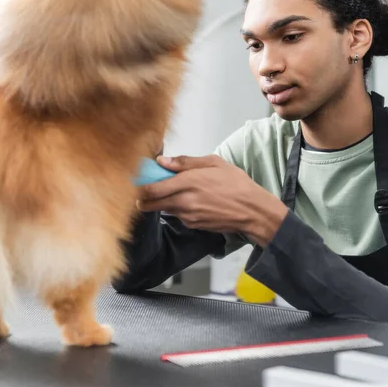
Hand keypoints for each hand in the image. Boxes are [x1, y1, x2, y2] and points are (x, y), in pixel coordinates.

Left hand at [137, 155, 287, 247]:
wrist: (252, 211)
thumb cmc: (236, 184)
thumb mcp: (214, 163)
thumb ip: (185, 162)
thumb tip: (162, 161)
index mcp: (188, 182)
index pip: (152, 189)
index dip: (138, 187)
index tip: (134, 182)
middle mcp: (184, 202)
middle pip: (150, 204)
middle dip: (142, 198)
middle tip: (142, 191)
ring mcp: (187, 216)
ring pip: (164, 209)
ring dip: (162, 202)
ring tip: (175, 191)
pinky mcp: (193, 225)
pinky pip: (178, 216)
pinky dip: (178, 209)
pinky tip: (192, 201)